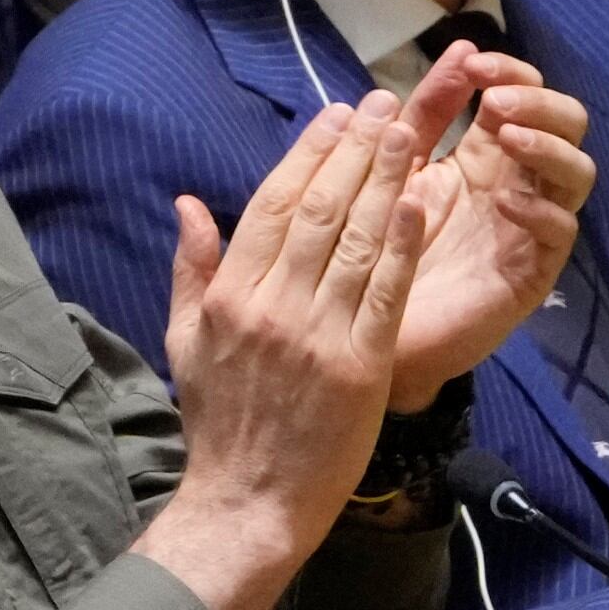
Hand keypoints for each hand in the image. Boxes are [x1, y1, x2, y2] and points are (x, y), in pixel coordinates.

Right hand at [137, 99, 429, 609]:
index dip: (310, 153)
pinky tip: (423, 203)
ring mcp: (318, 336)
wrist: (248, 503)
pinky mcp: (360, 367)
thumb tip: (188, 204)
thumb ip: (190, 269)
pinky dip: (404, 244)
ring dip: (387, 181)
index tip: (337, 115)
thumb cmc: (220, 424)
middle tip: (386, 106)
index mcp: (230, 296)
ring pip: (358, 241)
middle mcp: (272, 307)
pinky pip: (387, 293)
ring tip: (412, 135)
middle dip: (357, 150)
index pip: (274, 205)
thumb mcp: (185, 341)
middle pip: (322, 210)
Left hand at [382, 43, 590, 408]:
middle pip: (567, 124)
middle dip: (539, 102)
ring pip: (577, 173)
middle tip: (496, 102)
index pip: (524, 94)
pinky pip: (561, 233)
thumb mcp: (399, 165)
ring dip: (548, 146)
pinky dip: (539, 210)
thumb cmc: (383, 243)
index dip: (510, 72)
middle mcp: (520, 182)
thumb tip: (462, 49)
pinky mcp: (534, 271)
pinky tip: (503, 201)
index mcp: (488, 152)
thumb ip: (426, 111)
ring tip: (507, 137)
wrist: (369, 327)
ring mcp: (533, 225)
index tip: (474, 66)